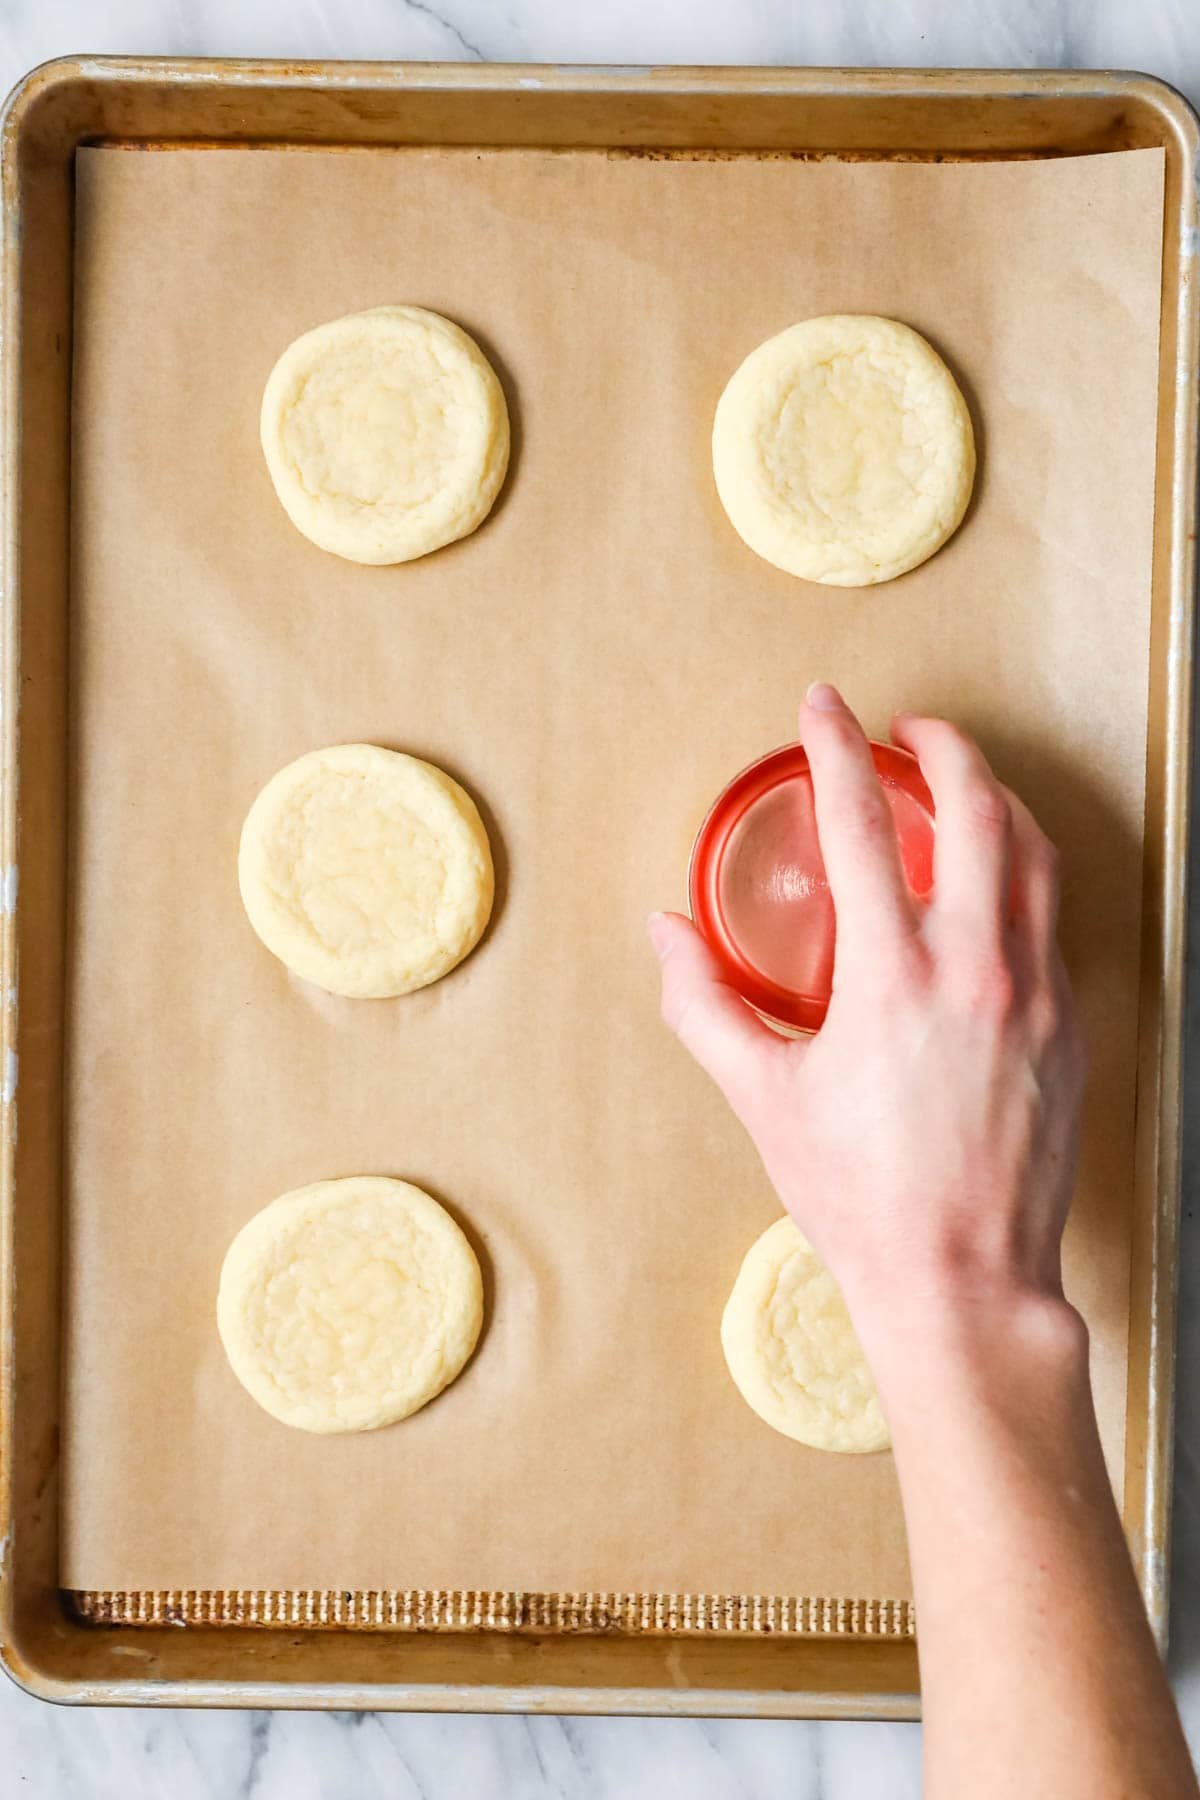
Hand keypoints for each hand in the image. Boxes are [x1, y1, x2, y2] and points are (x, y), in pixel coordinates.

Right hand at [649, 683, 1085, 1354]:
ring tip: (962, 788)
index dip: (836, 746)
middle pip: (979, 807)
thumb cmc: (861, 1197)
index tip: (823, 704)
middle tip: (911, 729)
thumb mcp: (762, 1098)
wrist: (965, 1279)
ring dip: (998, 799)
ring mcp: (1037, 993)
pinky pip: (1055, 916)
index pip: (862, 822)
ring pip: (1035, 852)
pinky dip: (1024, 871)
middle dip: (946, 746)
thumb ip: (705, 1004)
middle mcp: (977, 968)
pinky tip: (995, 885)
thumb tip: (665, 934)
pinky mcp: (1070, 1025)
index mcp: (892, 975)